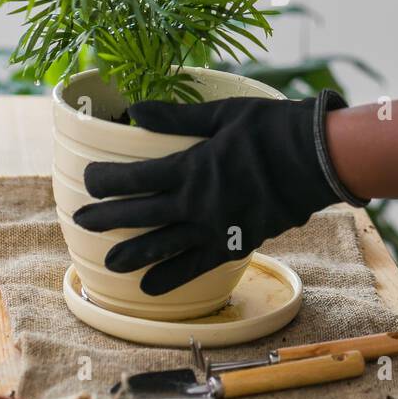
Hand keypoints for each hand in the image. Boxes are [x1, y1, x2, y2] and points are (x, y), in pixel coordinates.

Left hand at [72, 91, 364, 295]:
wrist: (317, 159)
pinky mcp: (235, 243)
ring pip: (163, 246)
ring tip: (108, 264)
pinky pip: (196, 266)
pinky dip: (171, 277)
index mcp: (191, 167)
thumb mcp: (221, 115)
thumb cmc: (271, 129)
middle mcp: (197, 203)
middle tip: (80, 222)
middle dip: (108, 219)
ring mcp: (215, 227)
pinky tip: (150, 288)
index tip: (87, 180)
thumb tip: (134, 110)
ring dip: (133, 254)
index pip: (136, 177)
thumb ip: (176, 118)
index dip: (107, 181)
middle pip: (141, 215)